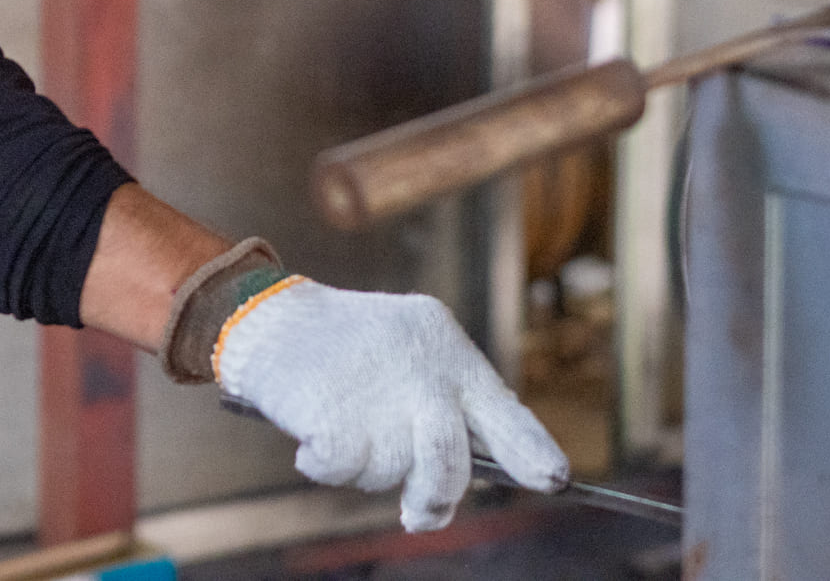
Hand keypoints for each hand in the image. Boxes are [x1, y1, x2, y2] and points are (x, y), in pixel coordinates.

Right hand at [214, 278, 568, 531]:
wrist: (273, 319)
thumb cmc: (348, 344)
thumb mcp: (413, 349)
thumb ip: (445, 404)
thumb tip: (471, 473)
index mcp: (449, 353)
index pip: (504, 411)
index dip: (533, 451)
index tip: (556, 480)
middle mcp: (424, 373)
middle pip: (451, 463)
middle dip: (435, 496)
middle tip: (418, 511)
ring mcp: (382, 395)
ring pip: (390, 474)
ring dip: (365, 467)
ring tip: (346, 423)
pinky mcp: (337, 416)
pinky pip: (342, 472)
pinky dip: (324, 463)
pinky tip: (317, 425)